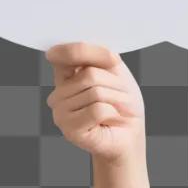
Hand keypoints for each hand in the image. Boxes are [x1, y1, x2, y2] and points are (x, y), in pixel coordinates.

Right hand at [45, 42, 145, 164]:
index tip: (114, 61)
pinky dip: (113, 114)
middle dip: (115, 85)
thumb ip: (100, 56)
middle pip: (90, 74)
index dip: (94, 53)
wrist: (130, 135)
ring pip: (95, 92)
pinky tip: (111, 120)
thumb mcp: (115, 71)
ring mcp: (60, 113)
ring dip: (117, 100)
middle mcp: (58, 94)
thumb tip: (104, 54)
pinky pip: (98, 110)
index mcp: (65, 76)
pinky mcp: (70, 130)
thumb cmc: (122, 104)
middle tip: (121, 98)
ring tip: (117, 110)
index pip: (68, 52)